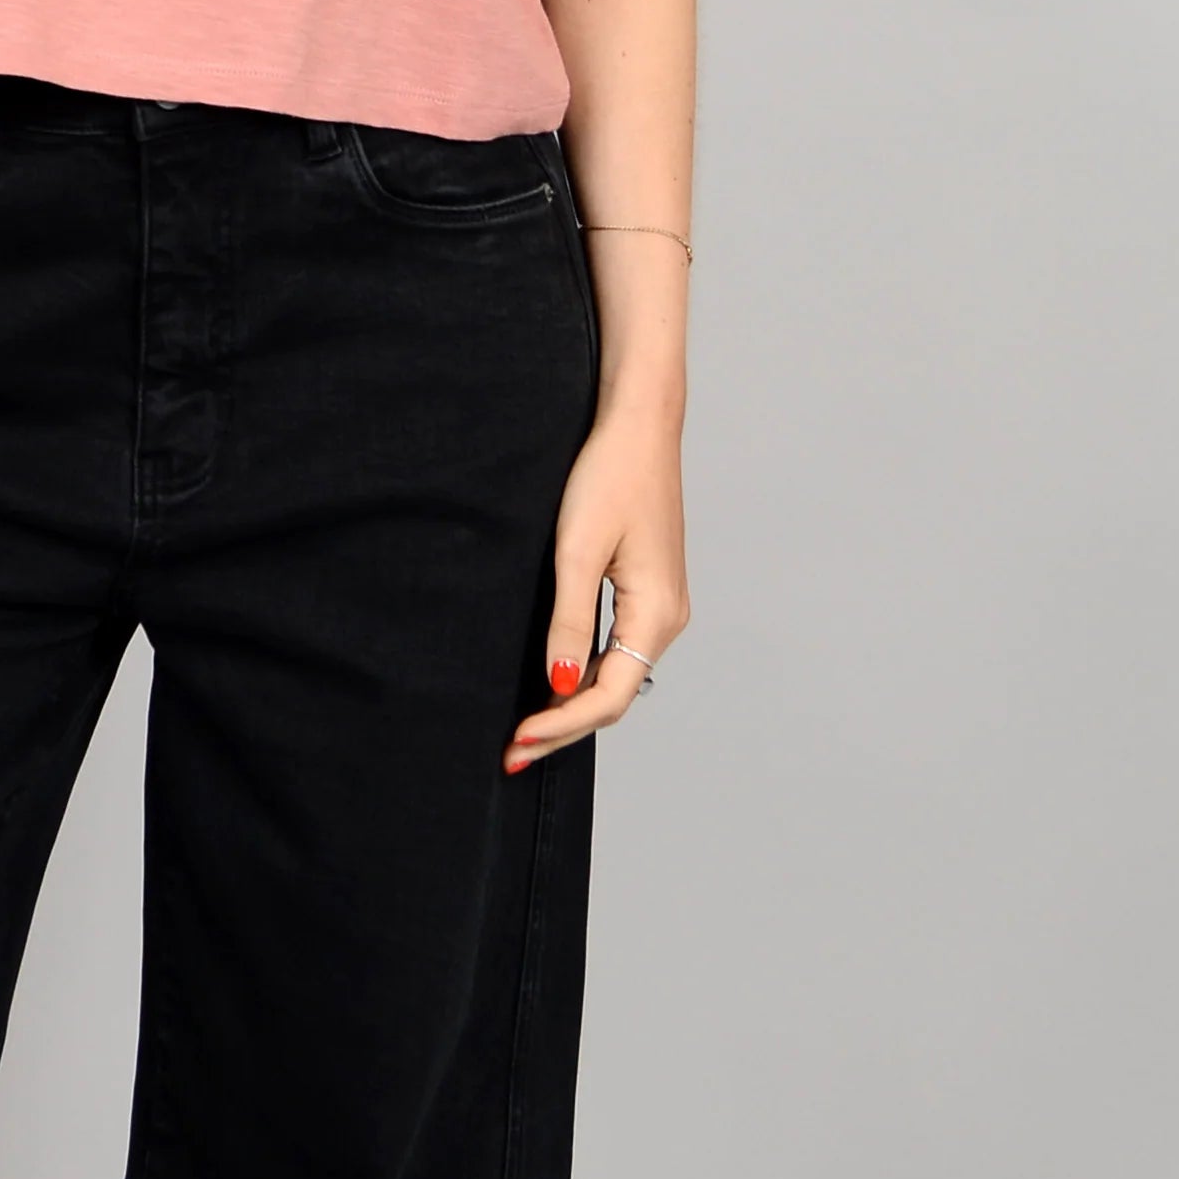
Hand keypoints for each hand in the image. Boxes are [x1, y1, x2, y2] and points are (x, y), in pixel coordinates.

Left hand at [503, 395, 688, 772]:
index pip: (608, 695)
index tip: (515, 741)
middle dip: (562, 727)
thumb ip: (569, 622)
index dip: (560, 725)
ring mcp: (661, 606)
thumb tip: (561, 686)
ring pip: (616, 676)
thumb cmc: (608, 476)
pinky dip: (584, 676)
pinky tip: (554, 686)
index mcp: (656, 613)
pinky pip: (617, 650)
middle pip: (614, 695)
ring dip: (572, 706)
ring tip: (525, 732)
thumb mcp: (576, 552)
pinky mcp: (647, 591)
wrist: (638, 424)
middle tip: (510, 754)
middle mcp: (668, 618)